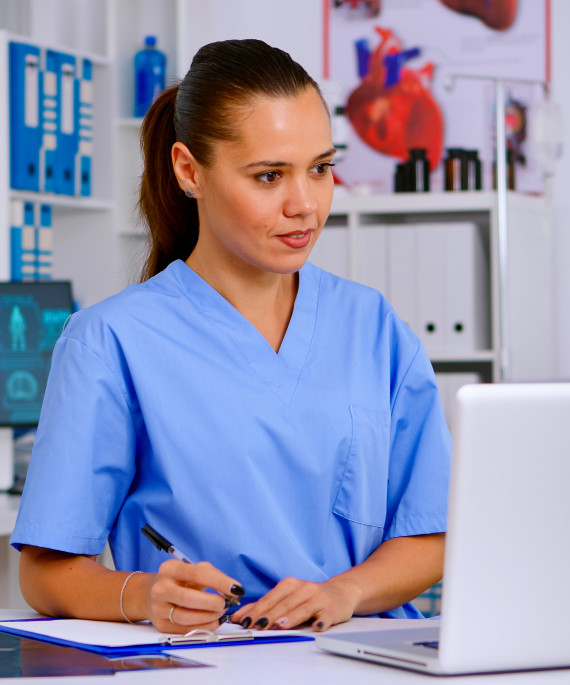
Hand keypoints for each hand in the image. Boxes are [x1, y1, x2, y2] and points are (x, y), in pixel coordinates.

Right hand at [147, 560, 244, 633]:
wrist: (151, 594)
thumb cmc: (179, 581)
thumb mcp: (192, 571)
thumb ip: (213, 577)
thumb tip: (234, 590)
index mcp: (171, 569)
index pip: (198, 574)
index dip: (220, 582)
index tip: (236, 588)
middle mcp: (161, 588)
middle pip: (190, 598)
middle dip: (213, 602)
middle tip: (227, 603)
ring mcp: (159, 608)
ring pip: (187, 617)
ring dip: (209, 617)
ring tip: (220, 613)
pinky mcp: (161, 624)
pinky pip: (185, 629)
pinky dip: (203, 627)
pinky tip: (213, 622)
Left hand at [230, 576, 361, 631]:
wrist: (339, 592)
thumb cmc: (308, 597)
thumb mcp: (286, 597)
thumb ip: (264, 607)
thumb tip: (238, 616)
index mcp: (290, 585)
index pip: (270, 598)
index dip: (256, 610)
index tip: (244, 621)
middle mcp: (303, 589)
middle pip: (284, 604)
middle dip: (269, 615)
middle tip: (256, 626)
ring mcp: (318, 598)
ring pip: (302, 609)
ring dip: (291, 617)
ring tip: (280, 625)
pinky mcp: (332, 609)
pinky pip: (325, 616)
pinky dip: (321, 621)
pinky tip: (317, 626)